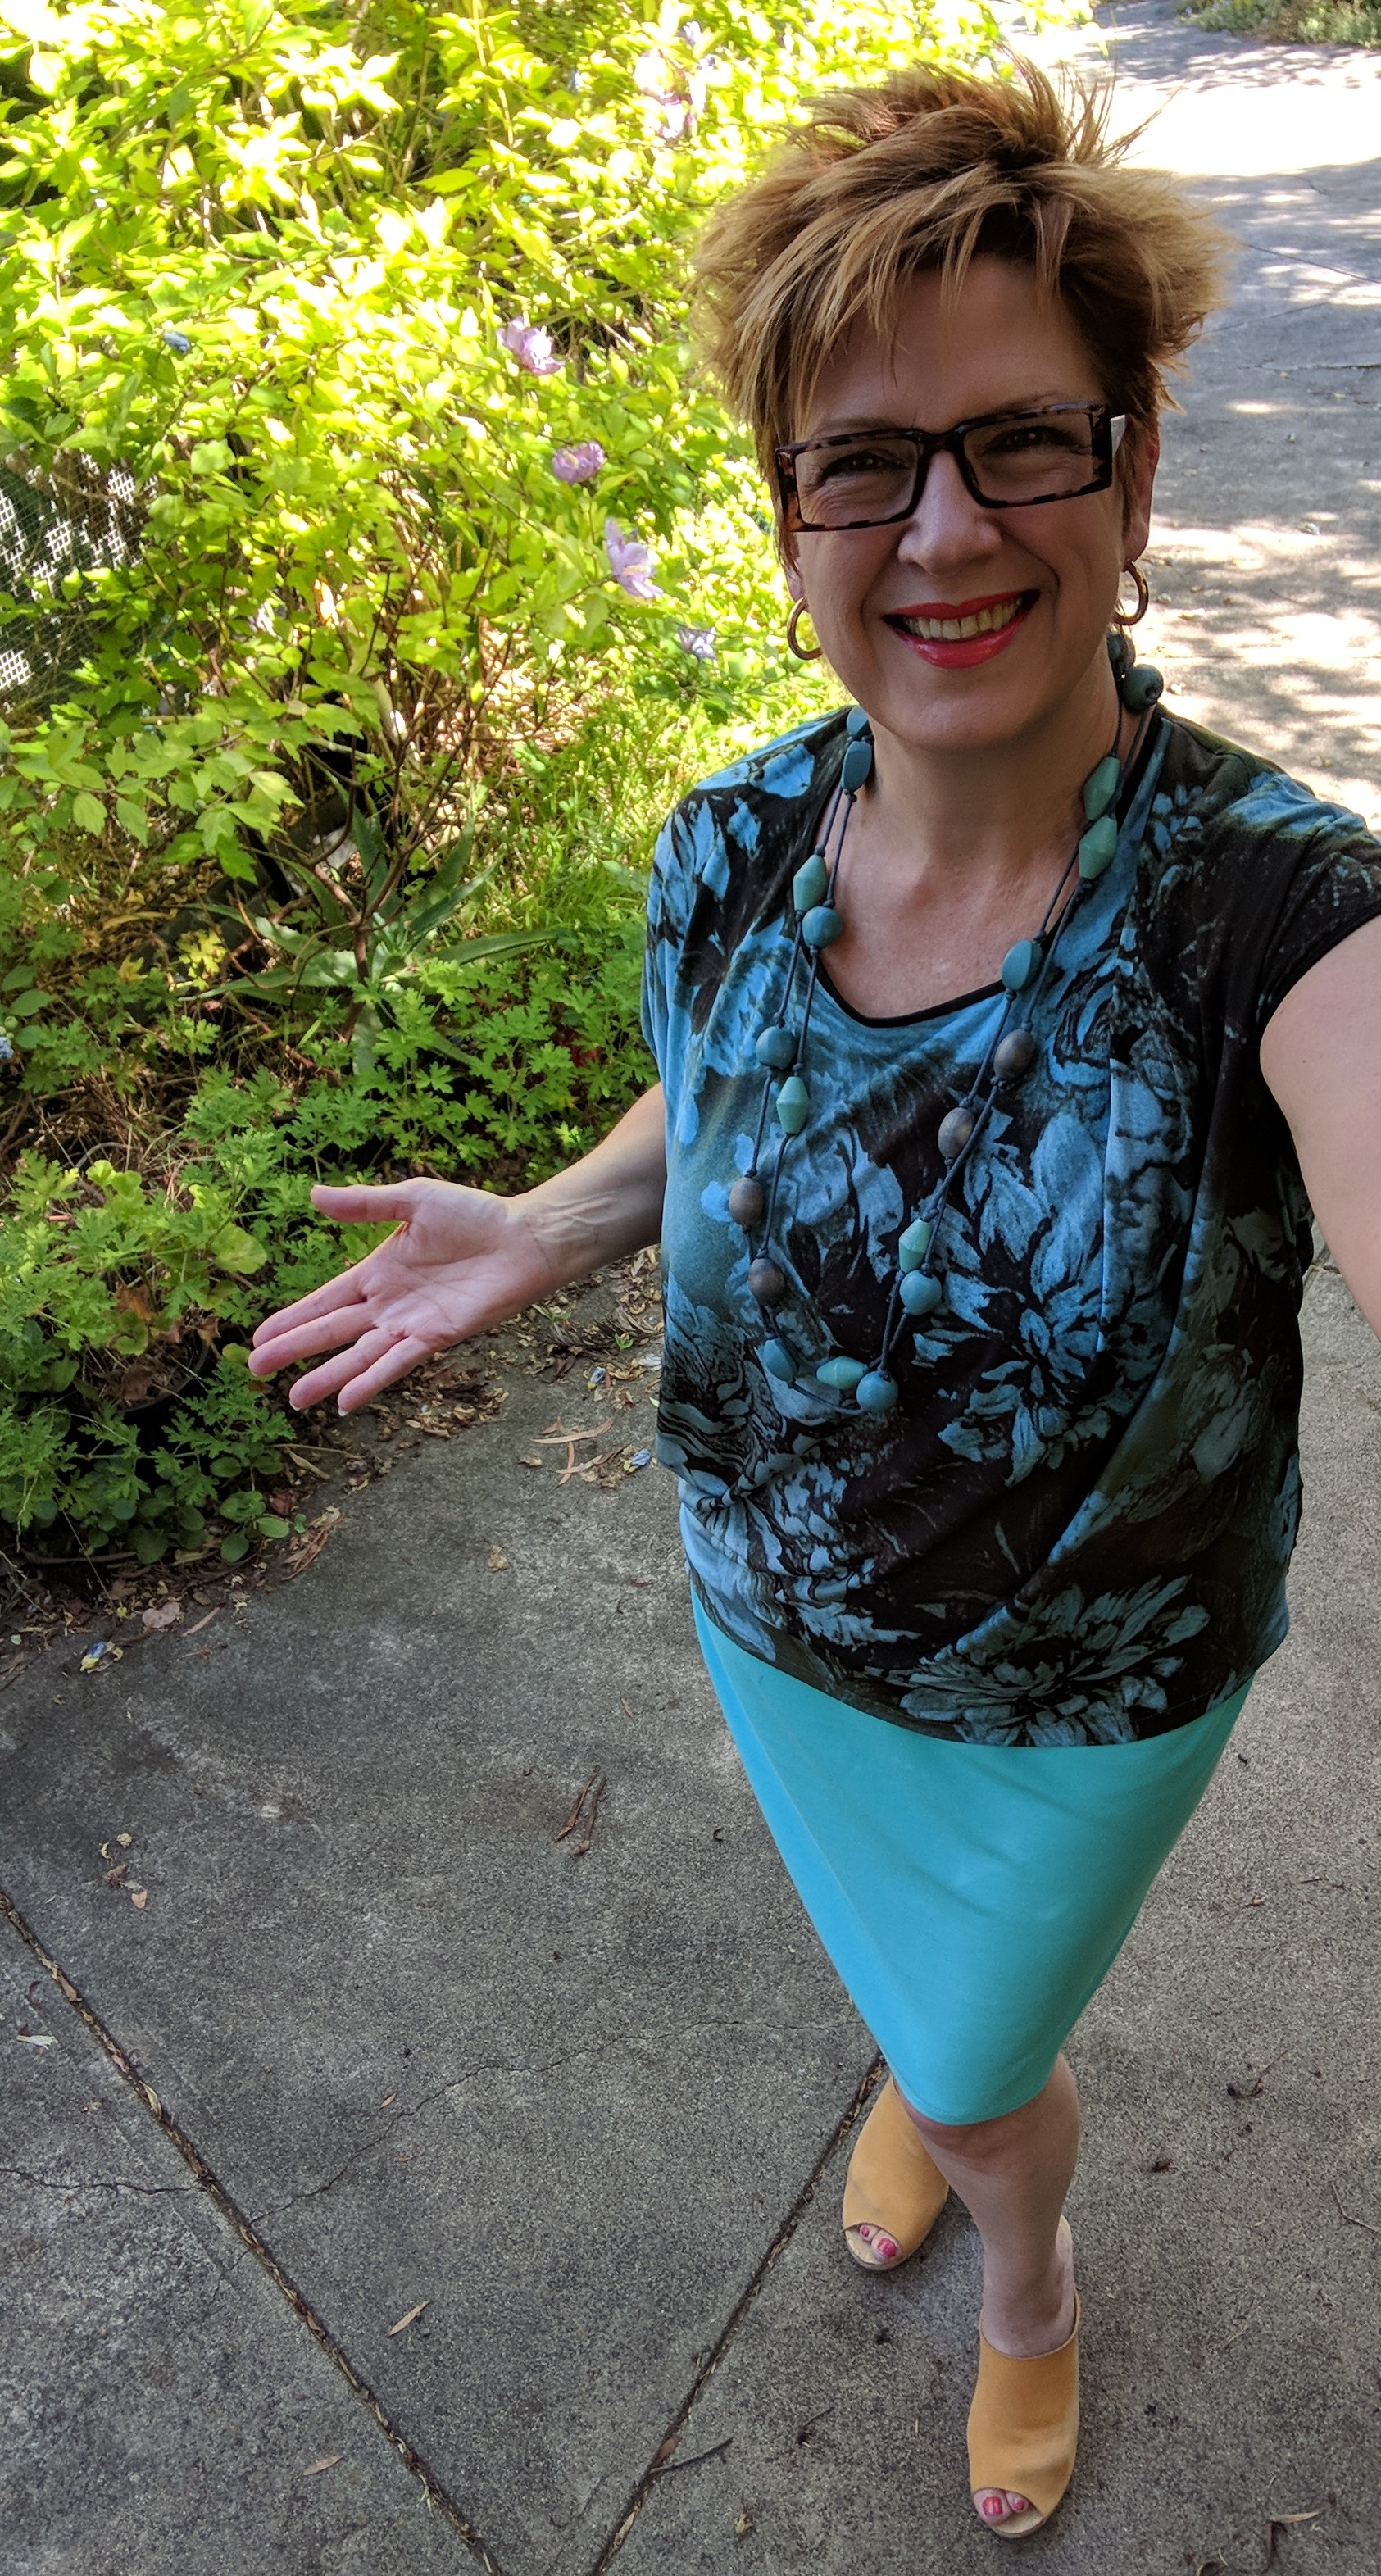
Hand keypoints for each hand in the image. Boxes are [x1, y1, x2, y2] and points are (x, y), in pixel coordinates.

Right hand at [248, 1179, 553, 1411]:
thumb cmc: (476, 1215)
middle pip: (332, 1331)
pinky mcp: (438, 1336)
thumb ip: (364, 1203)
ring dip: (326, 1376)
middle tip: (255, 1370)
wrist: (525, 1238)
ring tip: (293, 1398)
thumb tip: (313, 1195)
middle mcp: (389, 1304)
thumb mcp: (413, 1199)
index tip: (259, 1336)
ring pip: (359, 1355)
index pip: (325, 1300)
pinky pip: (398, 1363)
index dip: (293, 1318)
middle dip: (294, 1350)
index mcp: (378, 1272)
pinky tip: (346, 1401)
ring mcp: (411, 1323)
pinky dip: (372, 1381)